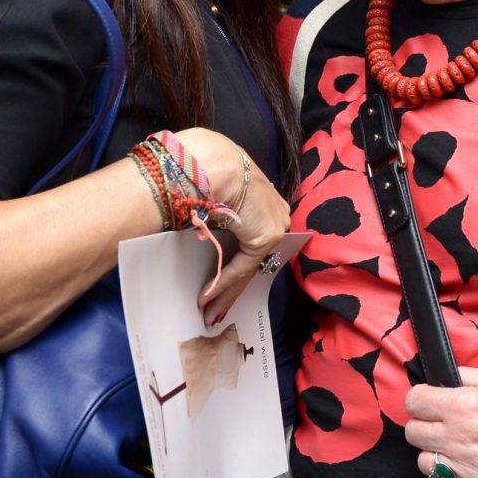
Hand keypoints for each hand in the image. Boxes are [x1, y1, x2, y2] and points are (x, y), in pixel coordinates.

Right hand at [179, 128, 290, 325]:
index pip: (250, 240)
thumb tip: (201, 224)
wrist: (213, 164)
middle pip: (250, 259)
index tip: (221, 279)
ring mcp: (275, 225)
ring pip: (246, 267)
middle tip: (214, 307)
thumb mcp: (215, 191)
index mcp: (265, 198)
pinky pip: (241, 267)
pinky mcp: (267, 237)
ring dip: (225, 292)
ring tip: (208, 313)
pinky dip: (222, 283)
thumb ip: (217, 212)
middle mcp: (275, 212)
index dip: (234, 262)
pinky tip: (207, 298)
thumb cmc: (205, 169)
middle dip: (230, 286)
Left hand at [405, 367, 477, 477]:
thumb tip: (443, 378)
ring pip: (425, 463)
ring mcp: (473, 469)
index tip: (430, 399)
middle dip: (427, 423)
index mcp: (465, 406)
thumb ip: (467, 377)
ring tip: (456, 445)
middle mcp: (463, 439)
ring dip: (436, 453)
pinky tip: (464, 468)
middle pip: (414, 433)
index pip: (414, 402)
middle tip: (444, 420)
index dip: (422, 398)